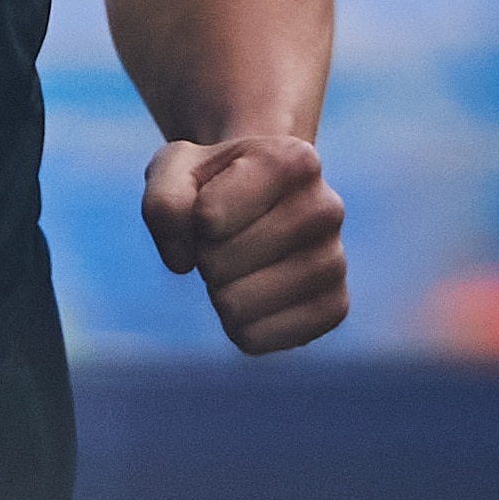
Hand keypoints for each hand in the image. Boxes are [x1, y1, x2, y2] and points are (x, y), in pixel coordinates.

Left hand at [143, 134, 348, 355]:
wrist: (264, 203)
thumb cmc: (215, 184)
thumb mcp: (176, 169)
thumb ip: (164, 201)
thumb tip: (183, 263)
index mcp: (294, 160)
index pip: (207, 217)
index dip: (193, 218)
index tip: (213, 203)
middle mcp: (326, 208)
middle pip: (218, 264)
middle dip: (205, 255)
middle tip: (227, 239)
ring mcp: (334, 262)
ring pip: (236, 308)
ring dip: (219, 292)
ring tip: (240, 266)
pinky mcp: (334, 309)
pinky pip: (257, 339)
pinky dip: (238, 326)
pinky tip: (255, 298)